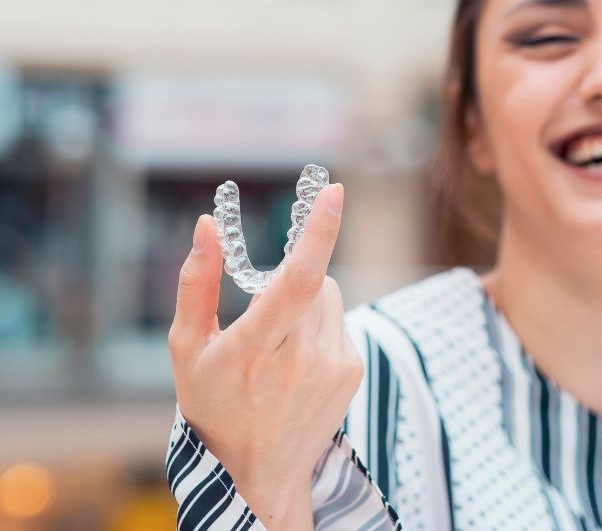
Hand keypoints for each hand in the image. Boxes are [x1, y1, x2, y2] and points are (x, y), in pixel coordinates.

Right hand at [168, 183, 361, 528]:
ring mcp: (333, 366)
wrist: (256, 470)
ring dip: (308, 301)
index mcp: (253, 349)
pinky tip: (298, 360)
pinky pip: (339, 319)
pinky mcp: (351, 370)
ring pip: (330, 295)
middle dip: (292, 278)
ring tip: (280, 344)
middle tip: (265, 314)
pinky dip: (320, 325)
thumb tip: (207, 225)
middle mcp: (300, 358)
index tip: (333, 192)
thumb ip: (196, 283)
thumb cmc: (213, 404)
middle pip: (314, 280)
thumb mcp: (187, 347)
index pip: (298, 280)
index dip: (318, 231)